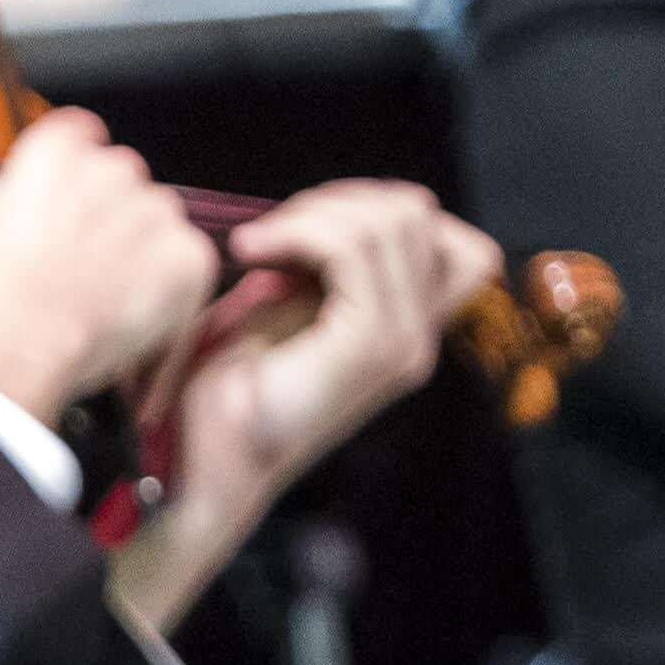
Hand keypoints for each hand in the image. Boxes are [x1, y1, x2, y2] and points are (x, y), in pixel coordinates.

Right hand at [0, 108, 220, 420]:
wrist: (13, 336)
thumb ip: (30, 202)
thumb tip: (41, 219)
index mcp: (55, 149)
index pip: (83, 136)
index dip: (78, 181)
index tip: (71, 210)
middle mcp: (111, 166)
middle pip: (126, 182)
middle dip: (113, 219)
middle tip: (87, 268)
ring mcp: (154, 208)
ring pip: (160, 223)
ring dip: (143, 253)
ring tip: (108, 300)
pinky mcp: (187, 253)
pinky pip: (190, 263)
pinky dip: (172, 292)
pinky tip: (133, 317)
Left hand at [158, 179, 500, 537]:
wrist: (205, 463)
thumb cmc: (224, 390)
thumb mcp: (280, 311)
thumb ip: (318, 270)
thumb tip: (327, 208)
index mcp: (404, 329)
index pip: (459, 245)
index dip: (386, 209)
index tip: (309, 226)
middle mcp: (417, 338)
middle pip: (418, 214)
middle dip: (337, 201)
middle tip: (270, 232)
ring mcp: (401, 344)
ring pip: (389, 222)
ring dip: (311, 213)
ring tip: (254, 244)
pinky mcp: (367, 348)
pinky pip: (351, 252)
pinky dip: (297, 232)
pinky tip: (248, 250)